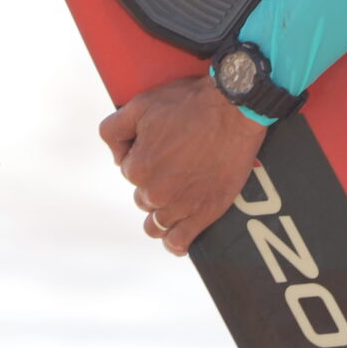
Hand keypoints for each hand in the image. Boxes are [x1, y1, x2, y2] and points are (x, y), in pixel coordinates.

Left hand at [99, 72, 268, 254]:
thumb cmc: (189, 104)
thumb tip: (117, 157)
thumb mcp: (139, 105)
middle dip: (154, 182)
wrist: (233, 110)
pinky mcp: (205, 214)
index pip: (129, 170)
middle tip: (175, 163)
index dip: (143, 155)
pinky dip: (174, 242)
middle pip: (143, 197)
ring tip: (175, 196)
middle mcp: (155, 193)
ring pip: (156, 223)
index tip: (160, 145)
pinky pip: (179, 242)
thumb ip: (113, 130)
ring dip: (161, 211)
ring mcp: (180, 207)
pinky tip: (176, 235)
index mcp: (137, 168)